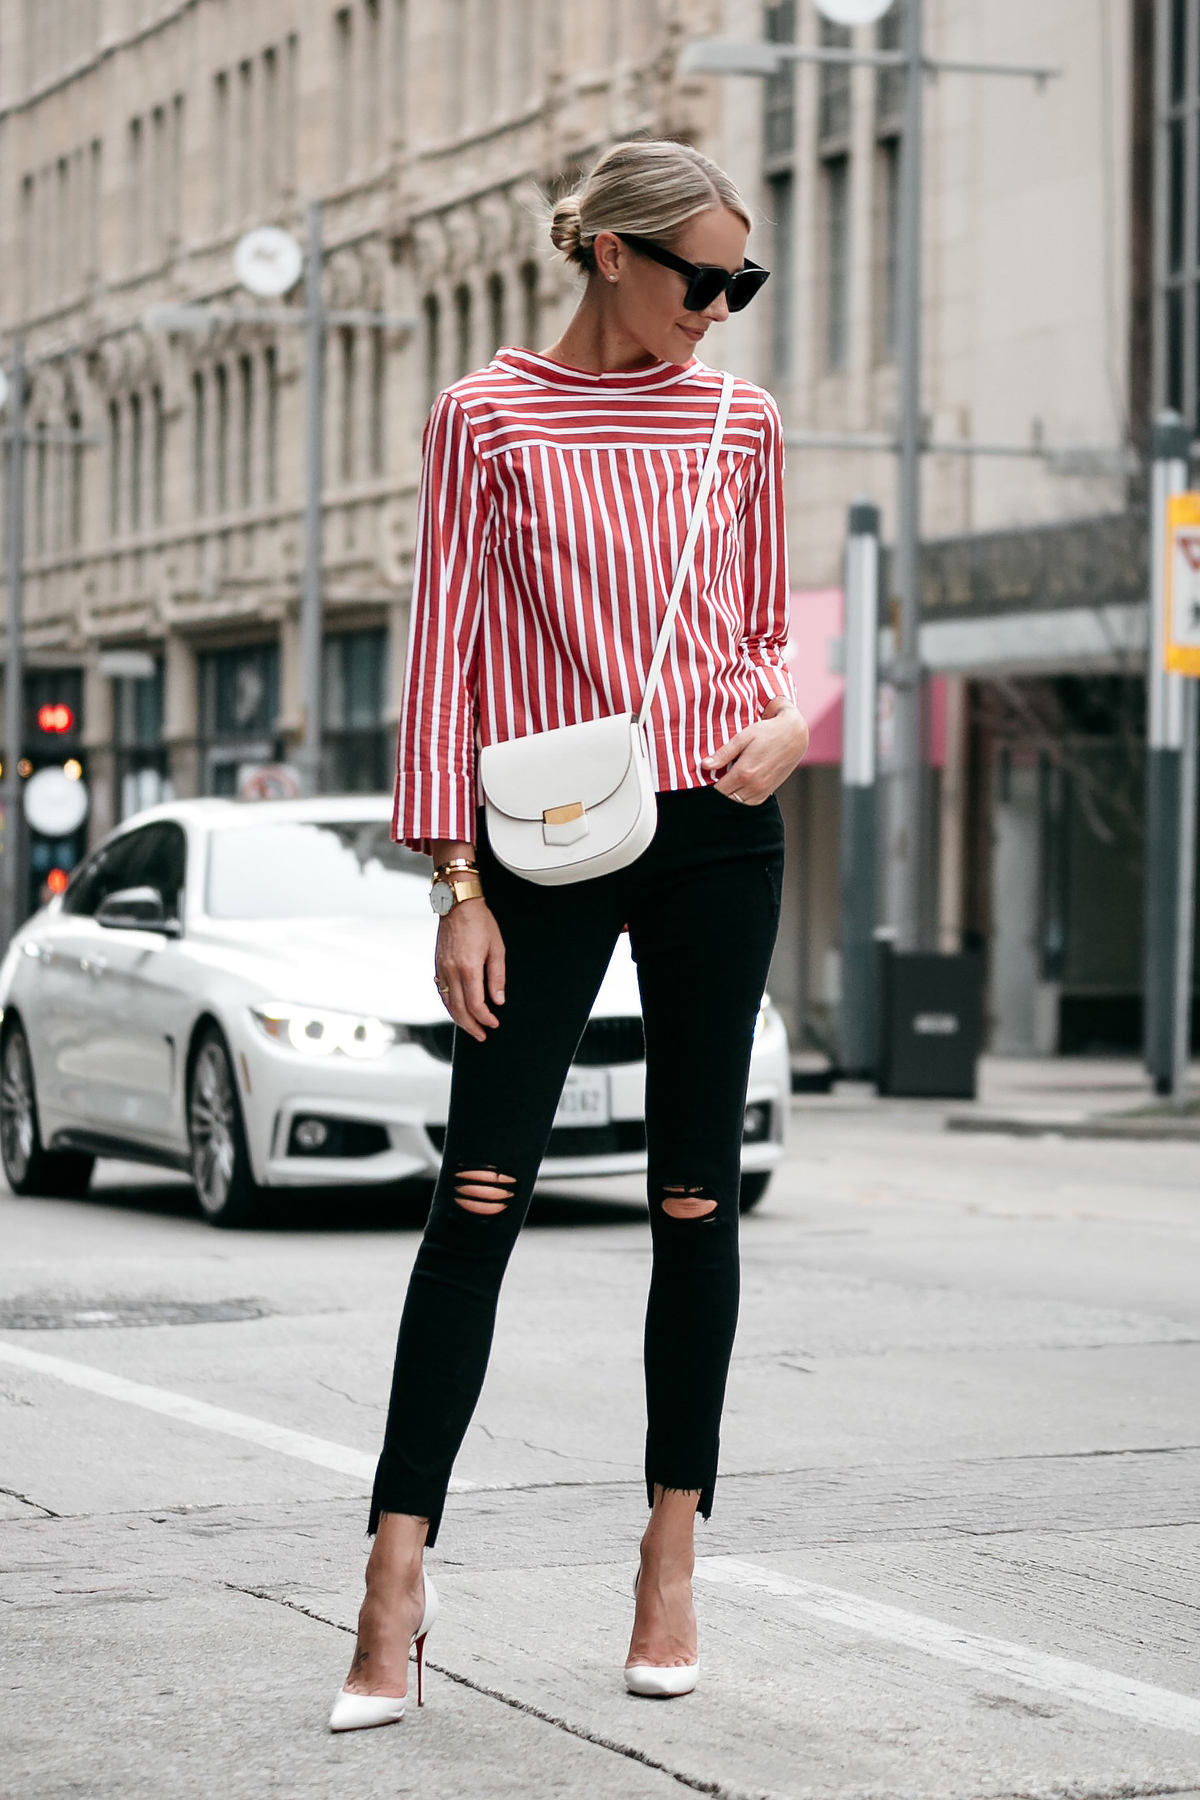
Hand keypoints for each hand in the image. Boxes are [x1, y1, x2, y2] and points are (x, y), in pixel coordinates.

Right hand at [435, 899, 505, 1041]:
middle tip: (482, 1036)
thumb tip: (498, 1000)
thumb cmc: (481, 922)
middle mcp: (452, 971)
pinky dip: (449, 1005)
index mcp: (469, 968)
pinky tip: (457, 1010)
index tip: (494, 1023)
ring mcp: (442, 969)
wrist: (457, 904)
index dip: (486, 1018)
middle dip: (471, 1026)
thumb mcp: (497, 949)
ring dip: (459, 1020)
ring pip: (448, 1003)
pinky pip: (442, 992)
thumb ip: (497, 977)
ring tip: (470, 1028)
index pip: (476, 1004)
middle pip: (460, 1010)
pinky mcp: (437, 965)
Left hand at [701, 700, 809, 803]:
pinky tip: (736, 788)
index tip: (703, 781)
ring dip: (729, 797)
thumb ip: (723, 754)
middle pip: (726, 800)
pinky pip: (750, 803)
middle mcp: (754, 786)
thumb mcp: (743, 738)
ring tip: (724, 784)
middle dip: (717, 793)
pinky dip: (741, 799)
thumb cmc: (766, 733)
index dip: (708, 787)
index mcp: (744, 773)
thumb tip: (704, 766)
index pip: (718, 791)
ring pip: (737, 804)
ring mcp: (762, 791)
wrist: (794, 736)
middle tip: (712, 782)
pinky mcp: (768, 792)